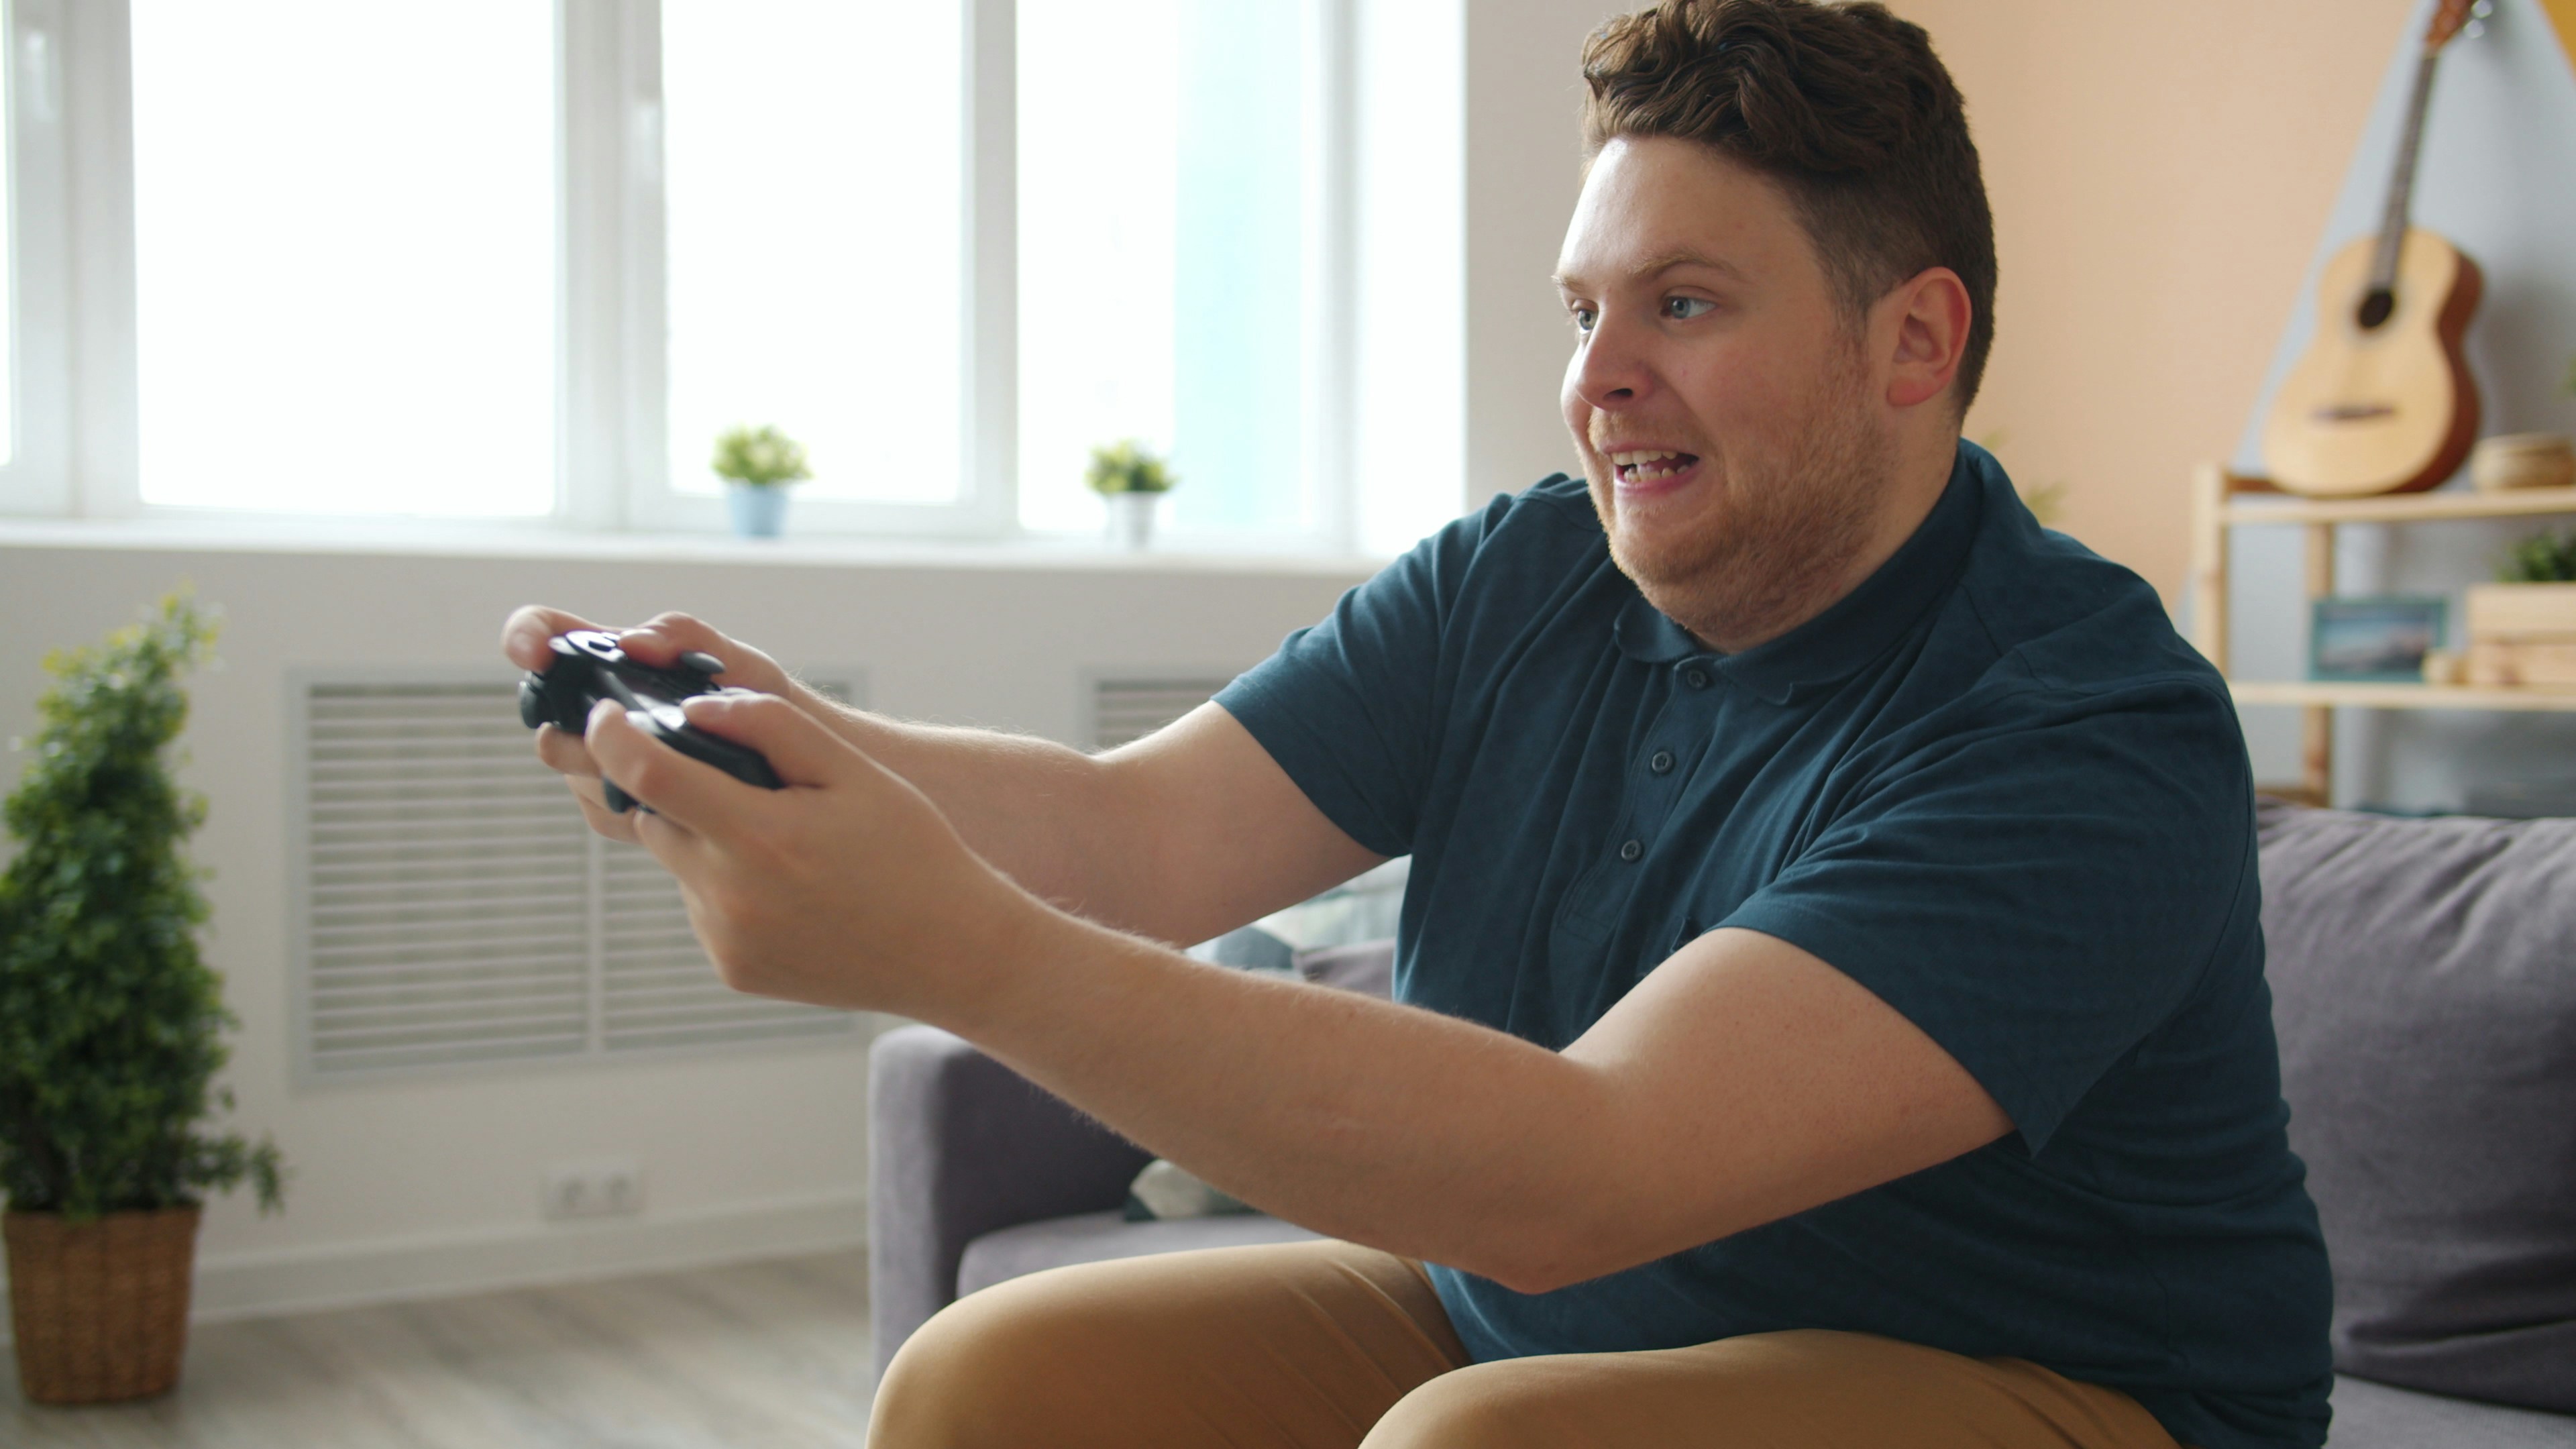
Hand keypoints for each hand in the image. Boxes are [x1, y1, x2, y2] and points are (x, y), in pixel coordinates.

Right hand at [499, 605, 806, 841]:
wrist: (802, 775)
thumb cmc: (767, 704)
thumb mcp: (740, 663)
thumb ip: (691, 638)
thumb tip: (634, 643)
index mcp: (619, 663)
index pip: (546, 635)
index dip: (527, 637)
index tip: (534, 652)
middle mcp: (603, 712)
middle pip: (554, 721)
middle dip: (583, 734)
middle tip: (633, 738)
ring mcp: (610, 761)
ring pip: (578, 772)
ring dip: (615, 774)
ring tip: (677, 771)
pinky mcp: (627, 805)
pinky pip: (607, 811)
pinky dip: (637, 807)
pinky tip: (677, 805)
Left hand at [579, 690, 1040, 1015]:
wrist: (952, 952)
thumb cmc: (913, 852)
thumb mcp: (855, 772)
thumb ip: (772, 727)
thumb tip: (696, 710)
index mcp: (761, 836)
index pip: (648, 774)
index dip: (613, 736)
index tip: (606, 714)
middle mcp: (731, 895)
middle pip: (655, 818)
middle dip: (678, 790)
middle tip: (743, 784)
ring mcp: (727, 939)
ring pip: (679, 864)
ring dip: (706, 839)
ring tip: (786, 845)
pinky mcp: (733, 968)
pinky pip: (704, 907)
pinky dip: (727, 885)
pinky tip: (791, 888)